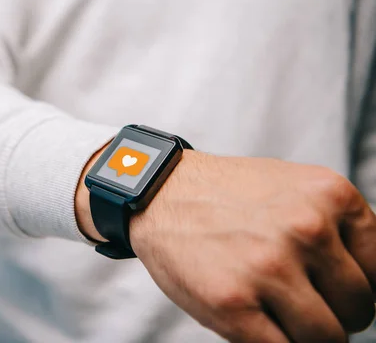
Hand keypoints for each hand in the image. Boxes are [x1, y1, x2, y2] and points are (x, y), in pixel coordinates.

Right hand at [76, 150, 375, 341]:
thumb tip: (372, 289)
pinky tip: (255, 319)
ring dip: (304, 333)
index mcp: (331, 195)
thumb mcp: (295, 188)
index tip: (333, 292)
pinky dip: (274, 342)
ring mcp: (269, 267)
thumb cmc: (229, 196)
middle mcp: (306, 229)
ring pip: (326, 337)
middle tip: (299, 301)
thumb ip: (338, 229)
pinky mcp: (233, 304)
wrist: (161, 193)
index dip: (358, 288)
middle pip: (358, 308)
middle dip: (333, 312)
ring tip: (274, 309)